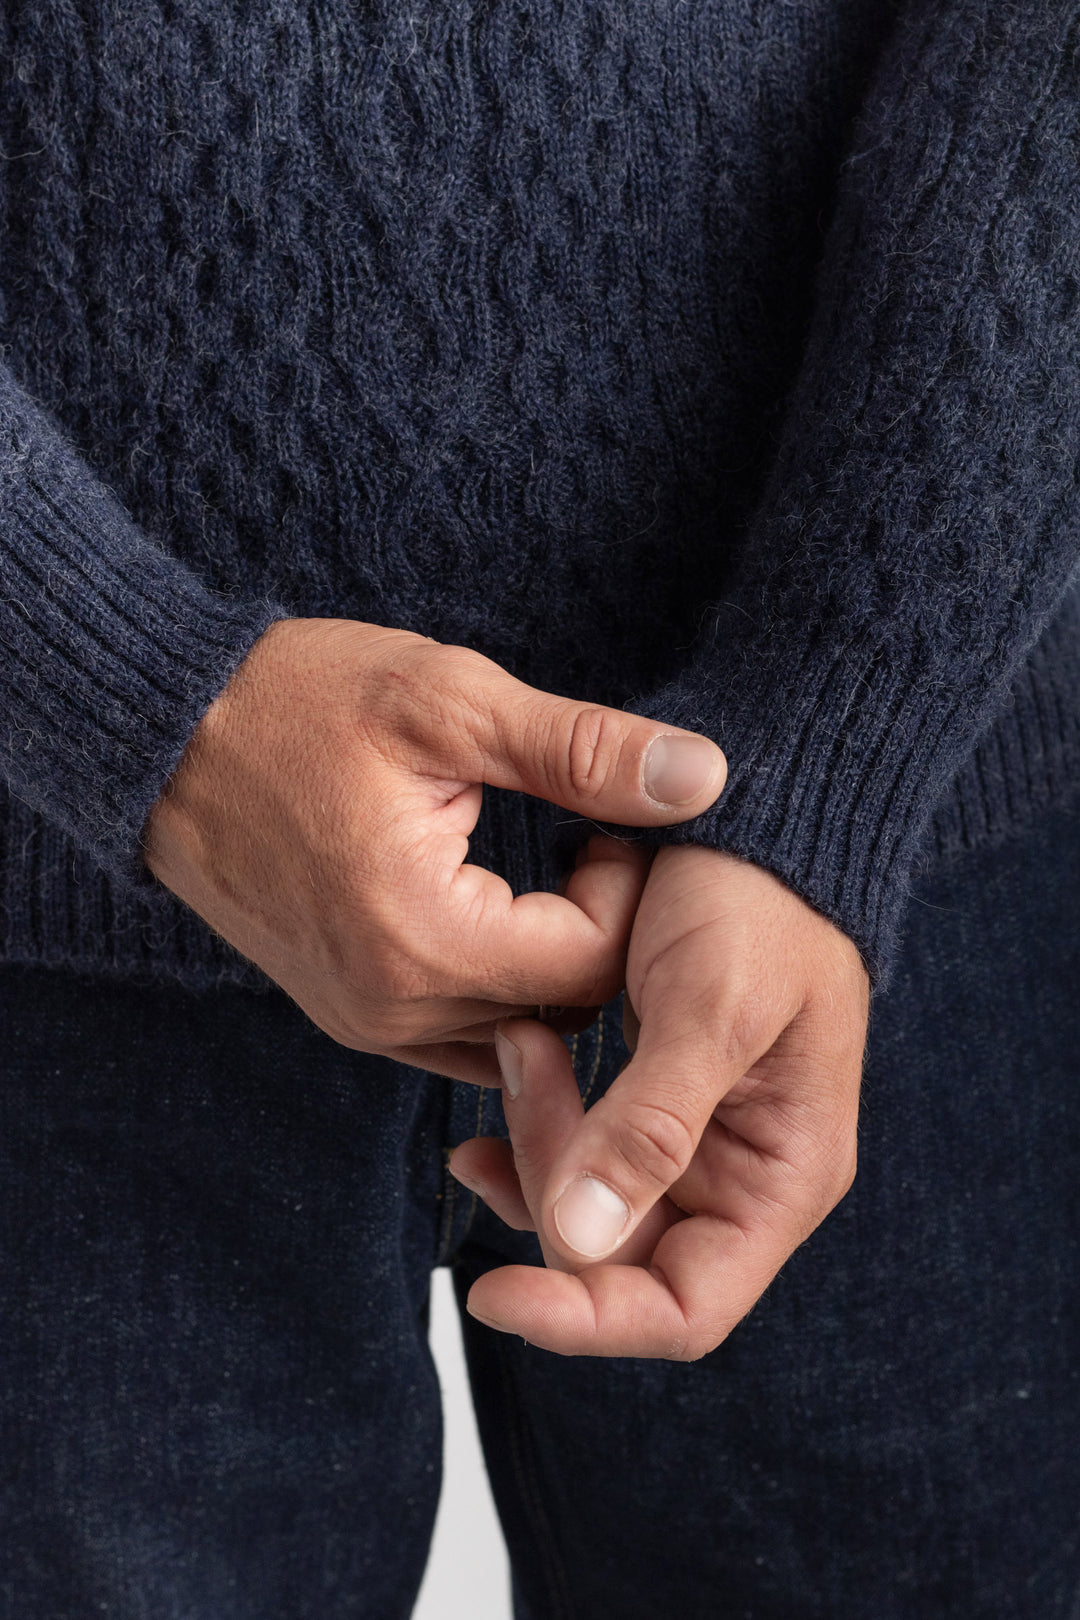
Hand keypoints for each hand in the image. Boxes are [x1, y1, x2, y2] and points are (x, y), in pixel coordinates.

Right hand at [142, 618, 726, 1083]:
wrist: (162, 736)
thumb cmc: (297, 703)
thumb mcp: (449, 702)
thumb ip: (581, 750)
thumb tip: (704, 777)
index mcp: (426, 936)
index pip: (593, 964)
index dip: (627, 893)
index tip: (601, 823)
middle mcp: (394, 1006)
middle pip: (562, 1009)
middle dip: (599, 931)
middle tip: (586, 840)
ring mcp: (365, 1021)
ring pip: (516, 1031)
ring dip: (552, 965)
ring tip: (543, 872)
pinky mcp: (348, 1012)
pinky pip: (461, 1034)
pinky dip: (499, 986)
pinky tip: (498, 910)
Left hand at [450, 844, 868, 1353]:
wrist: (754, 816)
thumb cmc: (759, 903)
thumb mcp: (712, 1007)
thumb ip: (650, 1127)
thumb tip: (576, 1241)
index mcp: (782, 1177)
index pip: (684, 1307)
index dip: (587, 1320)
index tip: (493, 1292)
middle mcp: (743, 1178)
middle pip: (622, 1258)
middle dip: (552, 1182)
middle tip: (523, 1057)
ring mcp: (696, 1143)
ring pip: (590, 1205)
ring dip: (538, 1139)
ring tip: (521, 1035)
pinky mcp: (656, 1101)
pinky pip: (583, 1153)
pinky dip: (536, 1125)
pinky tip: (511, 1069)